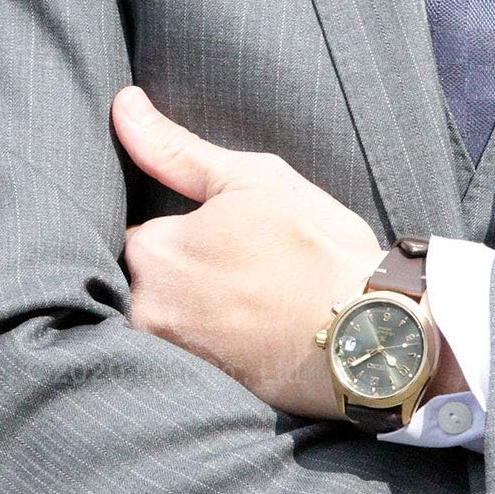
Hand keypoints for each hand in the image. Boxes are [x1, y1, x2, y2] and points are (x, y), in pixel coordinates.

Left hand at [112, 86, 385, 417]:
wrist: (371, 332)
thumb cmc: (315, 250)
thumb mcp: (253, 180)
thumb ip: (176, 148)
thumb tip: (123, 104)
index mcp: (152, 250)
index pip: (139, 232)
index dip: (183, 229)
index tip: (225, 231)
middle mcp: (147, 308)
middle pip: (150, 279)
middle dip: (188, 270)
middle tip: (249, 266)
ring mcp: (174, 355)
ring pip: (173, 317)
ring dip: (202, 308)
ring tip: (258, 299)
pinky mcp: (203, 389)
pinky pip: (196, 355)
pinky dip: (219, 342)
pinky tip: (259, 331)